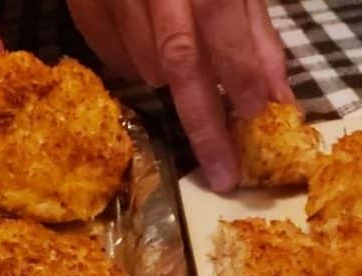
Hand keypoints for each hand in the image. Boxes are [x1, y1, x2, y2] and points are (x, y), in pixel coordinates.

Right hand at [67, 0, 291, 190]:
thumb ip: (255, 35)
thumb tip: (278, 100)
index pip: (222, 18)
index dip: (239, 69)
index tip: (254, 113)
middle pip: (180, 60)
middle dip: (205, 124)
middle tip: (223, 173)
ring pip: (146, 66)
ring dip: (173, 86)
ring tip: (187, 77)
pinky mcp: (83, 5)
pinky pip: (114, 59)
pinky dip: (139, 68)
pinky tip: (149, 52)